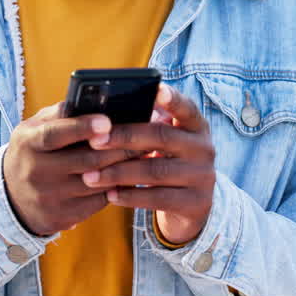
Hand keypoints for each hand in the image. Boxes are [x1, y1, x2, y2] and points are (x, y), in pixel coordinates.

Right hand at [2, 102, 135, 235]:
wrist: (11, 197)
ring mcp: (49, 197)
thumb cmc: (36, 150)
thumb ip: (64, 112)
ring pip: (98, 182)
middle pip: (87, 160)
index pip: (56, 134)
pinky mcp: (62, 217)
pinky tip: (134, 175)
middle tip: (149, 135)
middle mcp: (36, 171)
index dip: (82, 128)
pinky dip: (120, 187)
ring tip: (148, 152)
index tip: (108, 121)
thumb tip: (99, 97)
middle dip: (122, 147)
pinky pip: (99, 201)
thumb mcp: (37, 127)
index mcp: (29, 142)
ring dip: (127, 167)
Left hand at [81, 84, 215, 244]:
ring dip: (119, 173)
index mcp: (197, 127)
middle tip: (94, 141)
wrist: (195, 206)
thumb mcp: (169, 144)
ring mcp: (203, 176)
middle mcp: (204, 148)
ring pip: (156, 171)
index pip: (187, 108)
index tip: (156, 89)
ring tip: (90, 177)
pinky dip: (130, 196)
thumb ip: (150, 127)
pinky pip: (157, 198)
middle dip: (125, 137)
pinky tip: (110, 195)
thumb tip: (107, 114)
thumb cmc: (170, 164)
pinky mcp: (196, 202)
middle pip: (163, 137)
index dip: (173, 99)